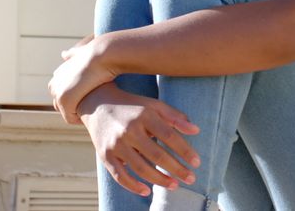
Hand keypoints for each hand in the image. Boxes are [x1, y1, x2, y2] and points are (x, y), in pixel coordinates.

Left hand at [47, 36, 116, 123]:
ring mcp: (58, 94)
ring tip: (93, 111)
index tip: (89, 98)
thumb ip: (71, 55)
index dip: (76, 98)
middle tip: (91, 107)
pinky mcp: (64, 101)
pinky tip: (92, 114)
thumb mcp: (79, 52)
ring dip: (77, 114)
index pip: (62, 94)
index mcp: (57, 76)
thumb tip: (64, 54)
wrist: (100, 56)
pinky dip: (80, 119)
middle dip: (74, 107)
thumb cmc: (95, 53)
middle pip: (61, 105)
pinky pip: (70, 118)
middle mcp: (54, 85)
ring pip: (66, 113)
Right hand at [79, 83, 201, 196]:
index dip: (185, 151)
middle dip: (176, 169)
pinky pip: (120, 176)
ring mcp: (116, 144)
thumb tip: (196, 130)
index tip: (197, 162)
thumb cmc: (132, 106)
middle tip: (191, 178)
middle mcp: (129, 130)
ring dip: (160, 180)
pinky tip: (147, 191)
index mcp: (144, 115)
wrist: (97, 104)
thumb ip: (175, 116)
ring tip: (174, 185)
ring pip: (141, 168)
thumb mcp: (153, 105)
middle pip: (157, 155)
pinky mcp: (105, 155)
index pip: (169, 136)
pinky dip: (133, 186)